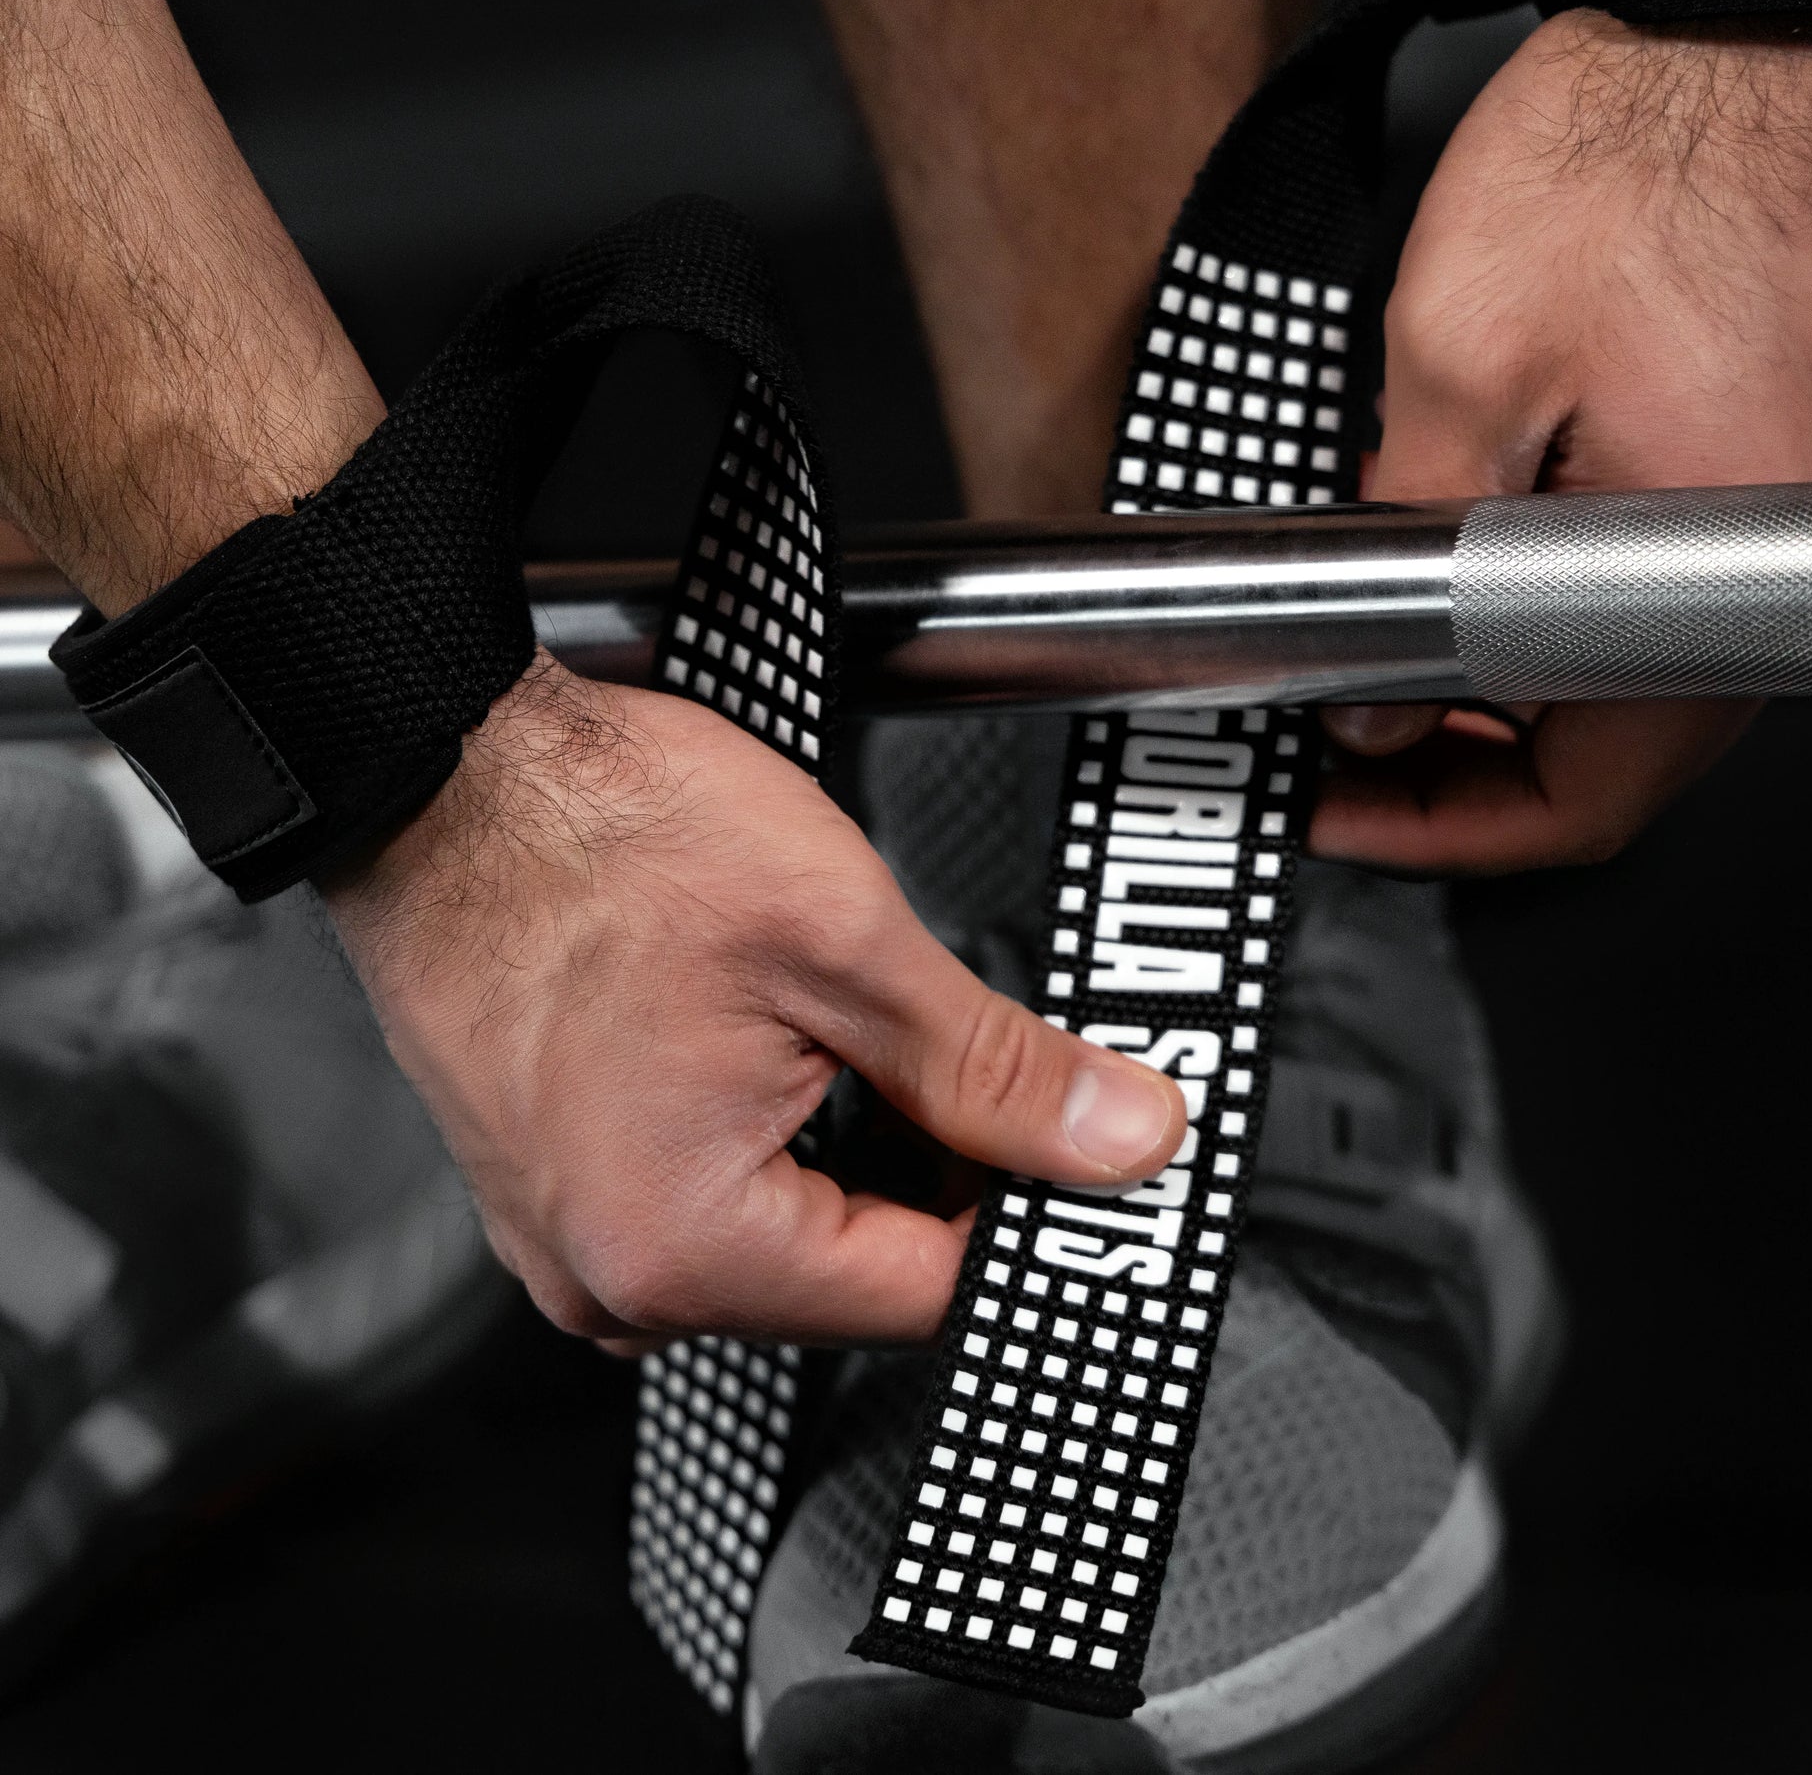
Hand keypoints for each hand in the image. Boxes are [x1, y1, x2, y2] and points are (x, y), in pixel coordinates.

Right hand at [324, 655, 1184, 1348]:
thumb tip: (1118, 1138)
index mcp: (681, 1247)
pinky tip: (781, 1038)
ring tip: (847, 1016)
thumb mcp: (845, 946)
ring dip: (858, 1141)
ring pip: (792, 1230)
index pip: (930, 1293)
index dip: (1031, 1210)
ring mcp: (574, 1231)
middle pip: (859, 1270)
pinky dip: (781, 1132)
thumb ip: (997, 1071)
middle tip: (966, 1045)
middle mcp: (611, 1275)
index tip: (1080, 1146)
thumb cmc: (594, 836)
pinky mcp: (561, 1183)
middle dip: (939, 1167)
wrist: (444, 768)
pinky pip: (713, 1197)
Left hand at [1309, 9, 1811, 873]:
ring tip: (1375, 658)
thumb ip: (1408, 556)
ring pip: (1607, 677)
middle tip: (1345, 740)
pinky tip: (1451, 576)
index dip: (1445, 830)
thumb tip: (1375, 693)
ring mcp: (1754, 516)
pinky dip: (1529, 610)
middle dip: (1456, 766)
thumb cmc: (1616, 169)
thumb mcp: (1457, 375)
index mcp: (1707, 572)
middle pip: (1599, 754)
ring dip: (1487, 689)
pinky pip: (1625, 589)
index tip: (1345, 810)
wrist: (1704, 36)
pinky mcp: (1733, 465)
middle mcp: (1756, 564)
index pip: (1585, 798)